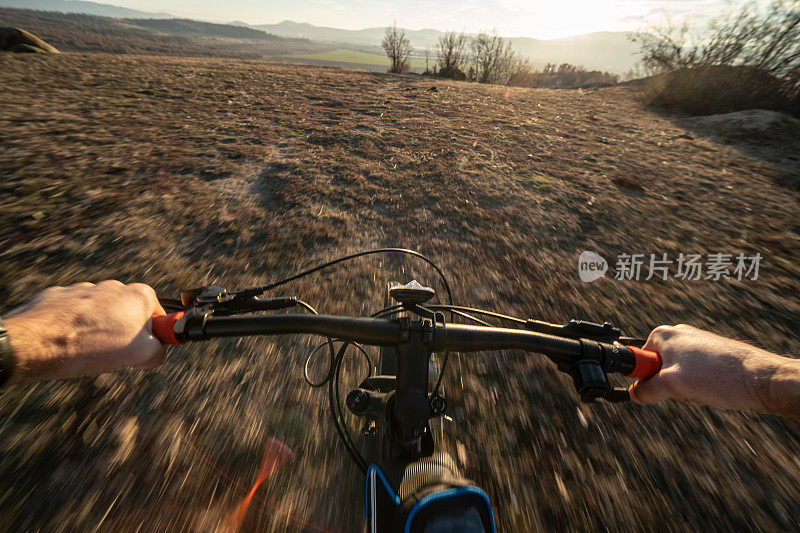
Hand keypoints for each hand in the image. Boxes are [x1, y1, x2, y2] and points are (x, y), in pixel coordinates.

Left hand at [3, 281, 166, 383]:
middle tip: (116, 354)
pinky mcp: (61, 296)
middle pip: (130, 315)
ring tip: (88, 351)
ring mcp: (86, 290)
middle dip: (126, 334)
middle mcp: (115, 287)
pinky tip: (69, 343)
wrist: (37, 341)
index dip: (154, 338)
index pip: (160, 317)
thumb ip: (159, 352)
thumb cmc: (90, 345)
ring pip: (102, 315)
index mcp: (139, 296)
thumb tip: (158, 353)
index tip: (145, 351)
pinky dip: (75, 328)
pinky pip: (76, 314)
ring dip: (99, 331)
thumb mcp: (141, 356)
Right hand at [629, 324, 799, 418]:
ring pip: (676, 376)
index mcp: (662, 335)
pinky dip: (698, 386)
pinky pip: (692, 376)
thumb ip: (646, 390)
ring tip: (703, 389)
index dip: (647, 381)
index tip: (662, 389)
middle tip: (686, 390)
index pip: (638, 363)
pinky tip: (712, 388)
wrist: (761, 378)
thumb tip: (634, 394)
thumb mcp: (671, 386)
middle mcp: (677, 335)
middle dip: (668, 386)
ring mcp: (695, 345)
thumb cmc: (718, 376)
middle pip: (656, 370)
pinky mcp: (710, 355)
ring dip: (685, 388)